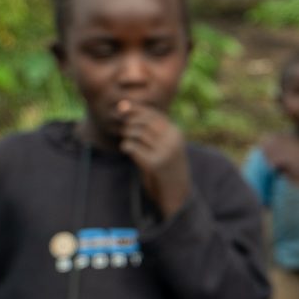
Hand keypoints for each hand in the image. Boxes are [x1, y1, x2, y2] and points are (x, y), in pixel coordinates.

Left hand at [115, 102, 190, 217]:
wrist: (176, 192)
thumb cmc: (165, 165)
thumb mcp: (163, 144)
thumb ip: (148, 128)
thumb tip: (123, 106)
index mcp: (176, 133)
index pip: (154, 113)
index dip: (136, 109)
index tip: (122, 109)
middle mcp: (172, 140)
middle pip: (143, 121)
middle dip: (129, 123)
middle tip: (125, 131)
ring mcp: (164, 152)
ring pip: (136, 133)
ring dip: (127, 136)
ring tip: (128, 142)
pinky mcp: (154, 164)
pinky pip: (132, 146)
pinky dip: (126, 147)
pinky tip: (128, 151)